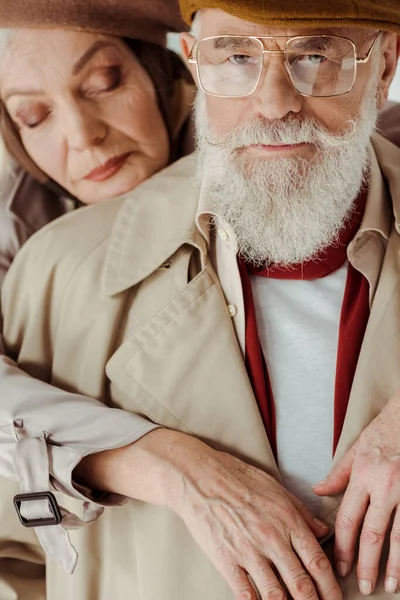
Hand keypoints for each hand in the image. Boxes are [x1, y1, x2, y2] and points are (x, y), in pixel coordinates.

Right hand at [75, 429, 341, 598]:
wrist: (200, 477)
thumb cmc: (239, 478)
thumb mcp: (277, 488)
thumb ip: (302, 513)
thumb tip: (324, 531)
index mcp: (288, 520)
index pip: (318, 562)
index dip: (331, 587)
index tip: (336, 598)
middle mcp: (272, 538)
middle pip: (302, 586)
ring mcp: (248, 551)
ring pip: (276, 595)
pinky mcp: (226, 560)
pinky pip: (246, 594)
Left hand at [313, 391, 399, 595]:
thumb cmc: (384, 431)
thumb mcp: (356, 448)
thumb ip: (338, 474)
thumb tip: (318, 490)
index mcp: (364, 476)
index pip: (348, 519)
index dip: (342, 546)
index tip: (339, 565)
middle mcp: (385, 486)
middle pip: (373, 533)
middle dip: (366, 564)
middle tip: (363, 585)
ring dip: (394, 565)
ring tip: (389, 585)